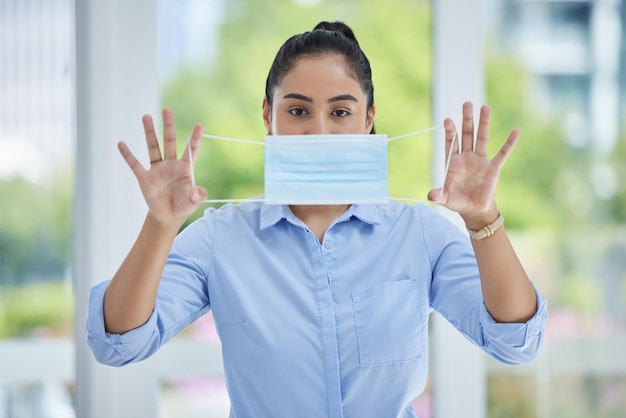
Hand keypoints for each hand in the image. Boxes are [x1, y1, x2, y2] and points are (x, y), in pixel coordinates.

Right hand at [117, 108, 207, 225]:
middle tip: (167, 110)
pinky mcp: (145, 178)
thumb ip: (197, 195)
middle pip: (170, 141)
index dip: (195, 138)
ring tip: (146, 116)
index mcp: (185, 168)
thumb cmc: (184, 205)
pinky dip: (128, 155)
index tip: (200, 125)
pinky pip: (135, 165)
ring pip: (153, 147)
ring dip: (149, 133)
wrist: (168, 216)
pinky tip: (121, 143)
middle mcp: (171, 164)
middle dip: (168, 126)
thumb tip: (198, 191)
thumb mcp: (194, 201)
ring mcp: (157, 169)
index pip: (191, 149)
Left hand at [427, 102, 518, 228]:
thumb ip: (437, 195)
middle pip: (466, 134)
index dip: (450, 132)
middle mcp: (467, 157)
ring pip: (482, 138)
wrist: (473, 209)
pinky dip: (509, 143)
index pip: (451, 143)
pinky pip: (502, 154)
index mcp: (453, 162)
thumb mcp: (445, 199)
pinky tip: (515, 132)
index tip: (448, 120)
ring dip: (483, 123)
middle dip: (466, 119)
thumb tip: (430, 196)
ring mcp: (480, 161)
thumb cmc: (456, 201)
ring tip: (485, 107)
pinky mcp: (493, 168)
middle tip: (467, 103)